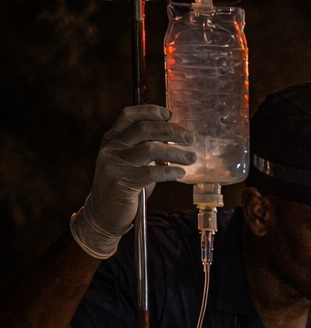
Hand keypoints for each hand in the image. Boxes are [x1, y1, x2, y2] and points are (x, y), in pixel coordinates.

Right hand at [70, 105, 195, 258]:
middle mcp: (112, 148)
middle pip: (145, 129)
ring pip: (150, 149)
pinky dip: (169, 171)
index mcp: (112, 139)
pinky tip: (180, 173)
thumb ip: (146, 150)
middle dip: (171, 131)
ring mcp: (115, 164)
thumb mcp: (131, 164)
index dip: (151, 111)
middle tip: (190, 138)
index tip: (170, 115)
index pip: (130, 115)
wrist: (102, 215)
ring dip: (176, 152)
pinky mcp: (122, 182)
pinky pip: (151, 172)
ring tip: (192, 157)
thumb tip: (174, 140)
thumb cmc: (123, 189)